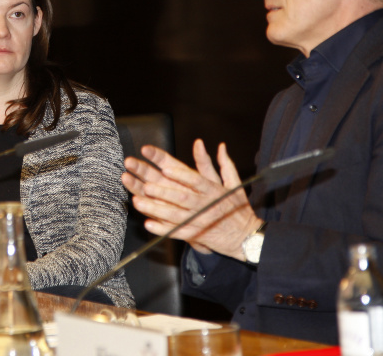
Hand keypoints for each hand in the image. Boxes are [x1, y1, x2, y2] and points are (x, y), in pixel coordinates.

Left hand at [122, 139, 261, 259]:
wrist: (247, 238)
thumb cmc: (238, 209)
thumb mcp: (235, 185)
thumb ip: (225, 165)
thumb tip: (221, 146)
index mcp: (214, 192)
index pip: (197, 181)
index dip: (181, 175)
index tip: (165, 169)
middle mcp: (206, 206)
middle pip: (182, 198)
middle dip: (162, 192)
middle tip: (145, 185)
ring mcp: (200, 222)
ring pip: (175, 216)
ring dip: (155, 209)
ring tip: (137, 202)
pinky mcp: (196, 235)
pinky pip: (176, 233)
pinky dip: (162, 229)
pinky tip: (148, 224)